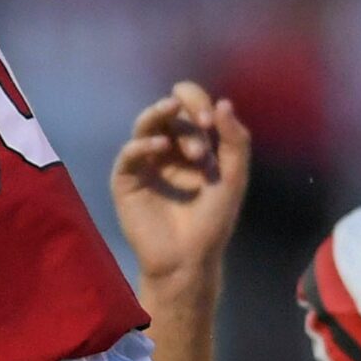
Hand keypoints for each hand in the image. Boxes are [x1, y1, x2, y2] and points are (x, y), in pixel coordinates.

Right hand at [111, 82, 249, 290]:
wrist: (189, 258)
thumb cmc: (212, 220)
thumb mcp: (233, 178)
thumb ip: (234, 141)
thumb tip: (224, 102)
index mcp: (192, 145)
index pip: (190, 108)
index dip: (198, 103)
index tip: (210, 120)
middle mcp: (167, 149)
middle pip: (168, 112)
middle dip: (187, 116)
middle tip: (202, 135)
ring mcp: (145, 163)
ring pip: (145, 124)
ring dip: (160, 115)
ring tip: (172, 111)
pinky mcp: (126, 179)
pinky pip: (129, 153)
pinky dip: (143, 144)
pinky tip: (159, 147)